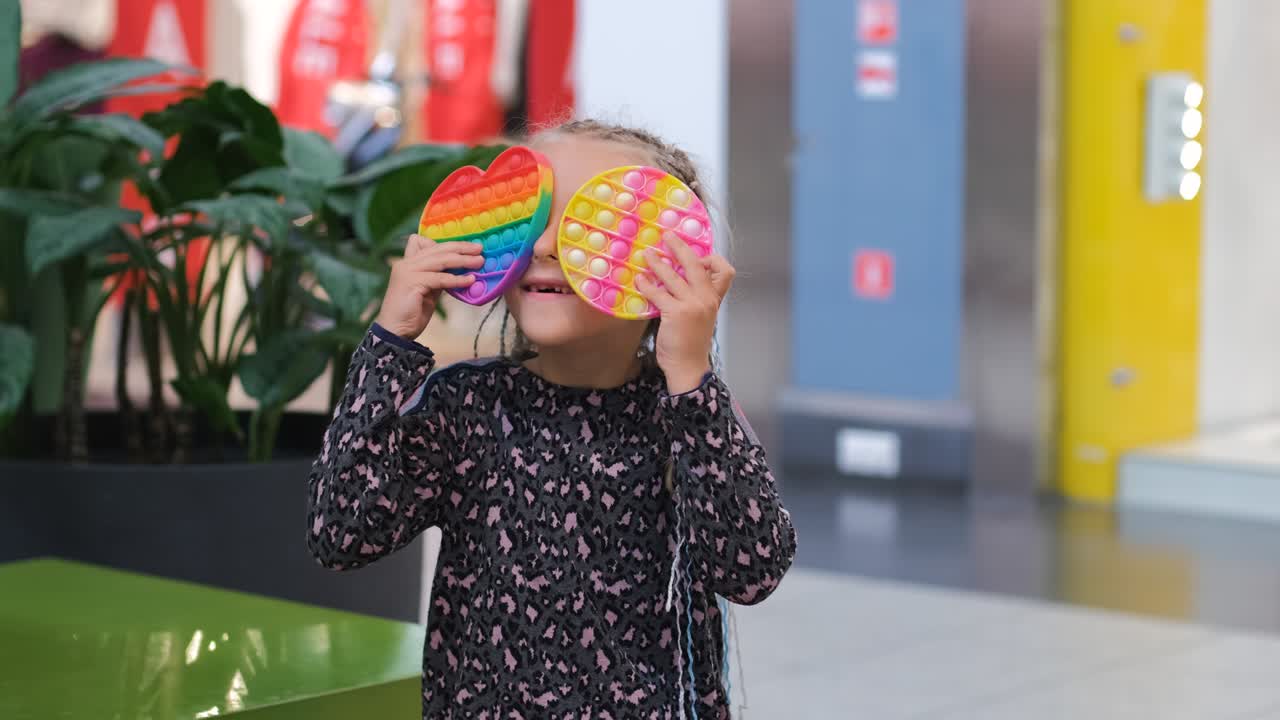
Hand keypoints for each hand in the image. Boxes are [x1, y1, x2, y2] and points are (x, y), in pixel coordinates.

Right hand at [374, 235, 484, 339]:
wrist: (395, 331)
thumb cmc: (411, 313)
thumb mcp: (429, 290)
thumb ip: (439, 277)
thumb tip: (459, 270)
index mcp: (408, 262)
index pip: (428, 243)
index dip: (448, 243)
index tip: (468, 246)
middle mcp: (406, 263)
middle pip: (438, 249)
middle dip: (461, 247)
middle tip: (479, 249)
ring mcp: (407, 271)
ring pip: (440, 260)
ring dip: (462, 260)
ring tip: (479, 262)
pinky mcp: (411, 283)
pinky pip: (440, 278)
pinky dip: (457, 279)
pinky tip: (470, 280)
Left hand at [634, 234, 734, 394]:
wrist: (689, 366)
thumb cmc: (692, 343)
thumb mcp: (701, 318)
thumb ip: (695, 299)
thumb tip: (677, 280)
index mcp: (714, 299)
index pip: (725, 272)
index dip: (713, 259)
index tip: (698, 256)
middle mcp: (706, 299)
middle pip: (697, 264)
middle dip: (681, 247)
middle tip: (667, 236)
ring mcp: (692, 305)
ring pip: (674, 276)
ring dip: (658, 262)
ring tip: (646, 254)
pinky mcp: (675, 313)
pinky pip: (658, 293)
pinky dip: (647, 284)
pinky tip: (639, 280)